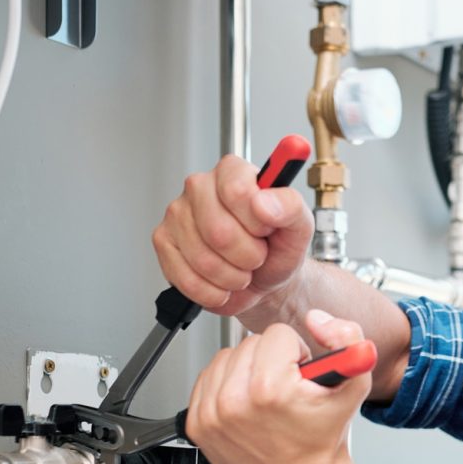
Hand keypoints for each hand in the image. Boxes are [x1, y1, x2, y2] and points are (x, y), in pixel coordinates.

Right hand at [152, 155, 313, 316]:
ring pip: (203, 259)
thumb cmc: (278, 249)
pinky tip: (223, 283)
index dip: (257, 222)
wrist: (265, 281)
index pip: (236, 191)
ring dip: (232, 277)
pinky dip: (213, 292)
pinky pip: (187, 279)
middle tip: (256, 256)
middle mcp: (199, 187)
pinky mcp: (163, 243)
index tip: (266, 229)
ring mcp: (177, 214)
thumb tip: (264, 202)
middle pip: (218, 231)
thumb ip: (290, 206)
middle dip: (247, 256)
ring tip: (241, 270)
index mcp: (232, 172)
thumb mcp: (299, 227)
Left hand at [185, 312, 370, 463]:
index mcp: (269, 389)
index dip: (296, 353)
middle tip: (286, 389)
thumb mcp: (355, 384)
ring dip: (247, 370)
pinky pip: (207, 379)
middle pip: (249, 343)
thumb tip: (316, 319)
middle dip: (271, 360)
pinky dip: (227, 386)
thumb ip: (348, 338)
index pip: (277, 335)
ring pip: (226, 357)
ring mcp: (212, 415)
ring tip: (266, 397)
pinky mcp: (198, 424)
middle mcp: (234, 401)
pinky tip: (247, 405)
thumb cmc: (324, 437)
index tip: (300, 377)